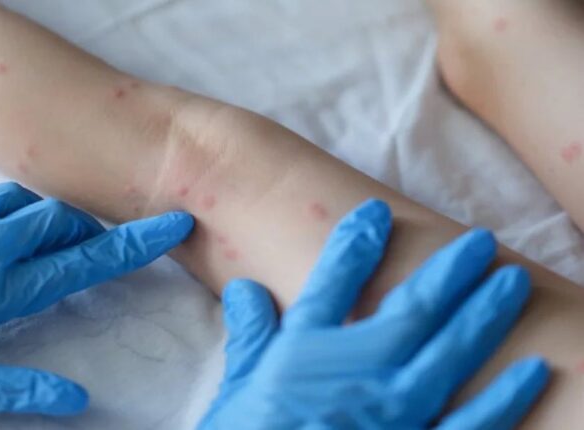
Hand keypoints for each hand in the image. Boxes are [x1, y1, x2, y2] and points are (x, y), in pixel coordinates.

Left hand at [0, 183, 192, 415]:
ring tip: (45, 239)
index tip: (173, 223)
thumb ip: (6, 388)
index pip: (82, 261)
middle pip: (58, 217)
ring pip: (22, 200)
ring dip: (44, 216)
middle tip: (93, 245)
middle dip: (86, 226)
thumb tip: (73, 400)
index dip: (133, 243)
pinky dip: (2, 209)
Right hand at [200, 199, 547, 429]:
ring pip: (450, 355)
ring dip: (485, 315)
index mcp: (303, 354)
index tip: (377, 212)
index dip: (357, 241)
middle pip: (411, 309)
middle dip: (449, 270)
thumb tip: (244, 288)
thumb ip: (249, 335)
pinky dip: (503, 398)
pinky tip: (531, 370)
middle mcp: (354, 374)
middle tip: (479, 241)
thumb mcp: (237, 389)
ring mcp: (391, 414)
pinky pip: (469, 424)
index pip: (333, 281)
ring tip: (511, 282)